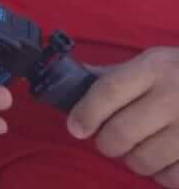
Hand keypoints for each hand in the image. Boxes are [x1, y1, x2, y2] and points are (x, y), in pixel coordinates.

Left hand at [67, 47, 178, 185]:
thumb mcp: (154, 62)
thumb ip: (116, 75)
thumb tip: (71, 82)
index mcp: (155, 68)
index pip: (108, 91)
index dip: (86, 112)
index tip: (75, 128)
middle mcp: (174, 96)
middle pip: (122, 132)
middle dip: (108, 143)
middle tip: (110, 143)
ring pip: (145, 159)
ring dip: (134, 162)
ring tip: (140, 152)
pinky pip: (173, 177)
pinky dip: (163, 176)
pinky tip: (164, 163)